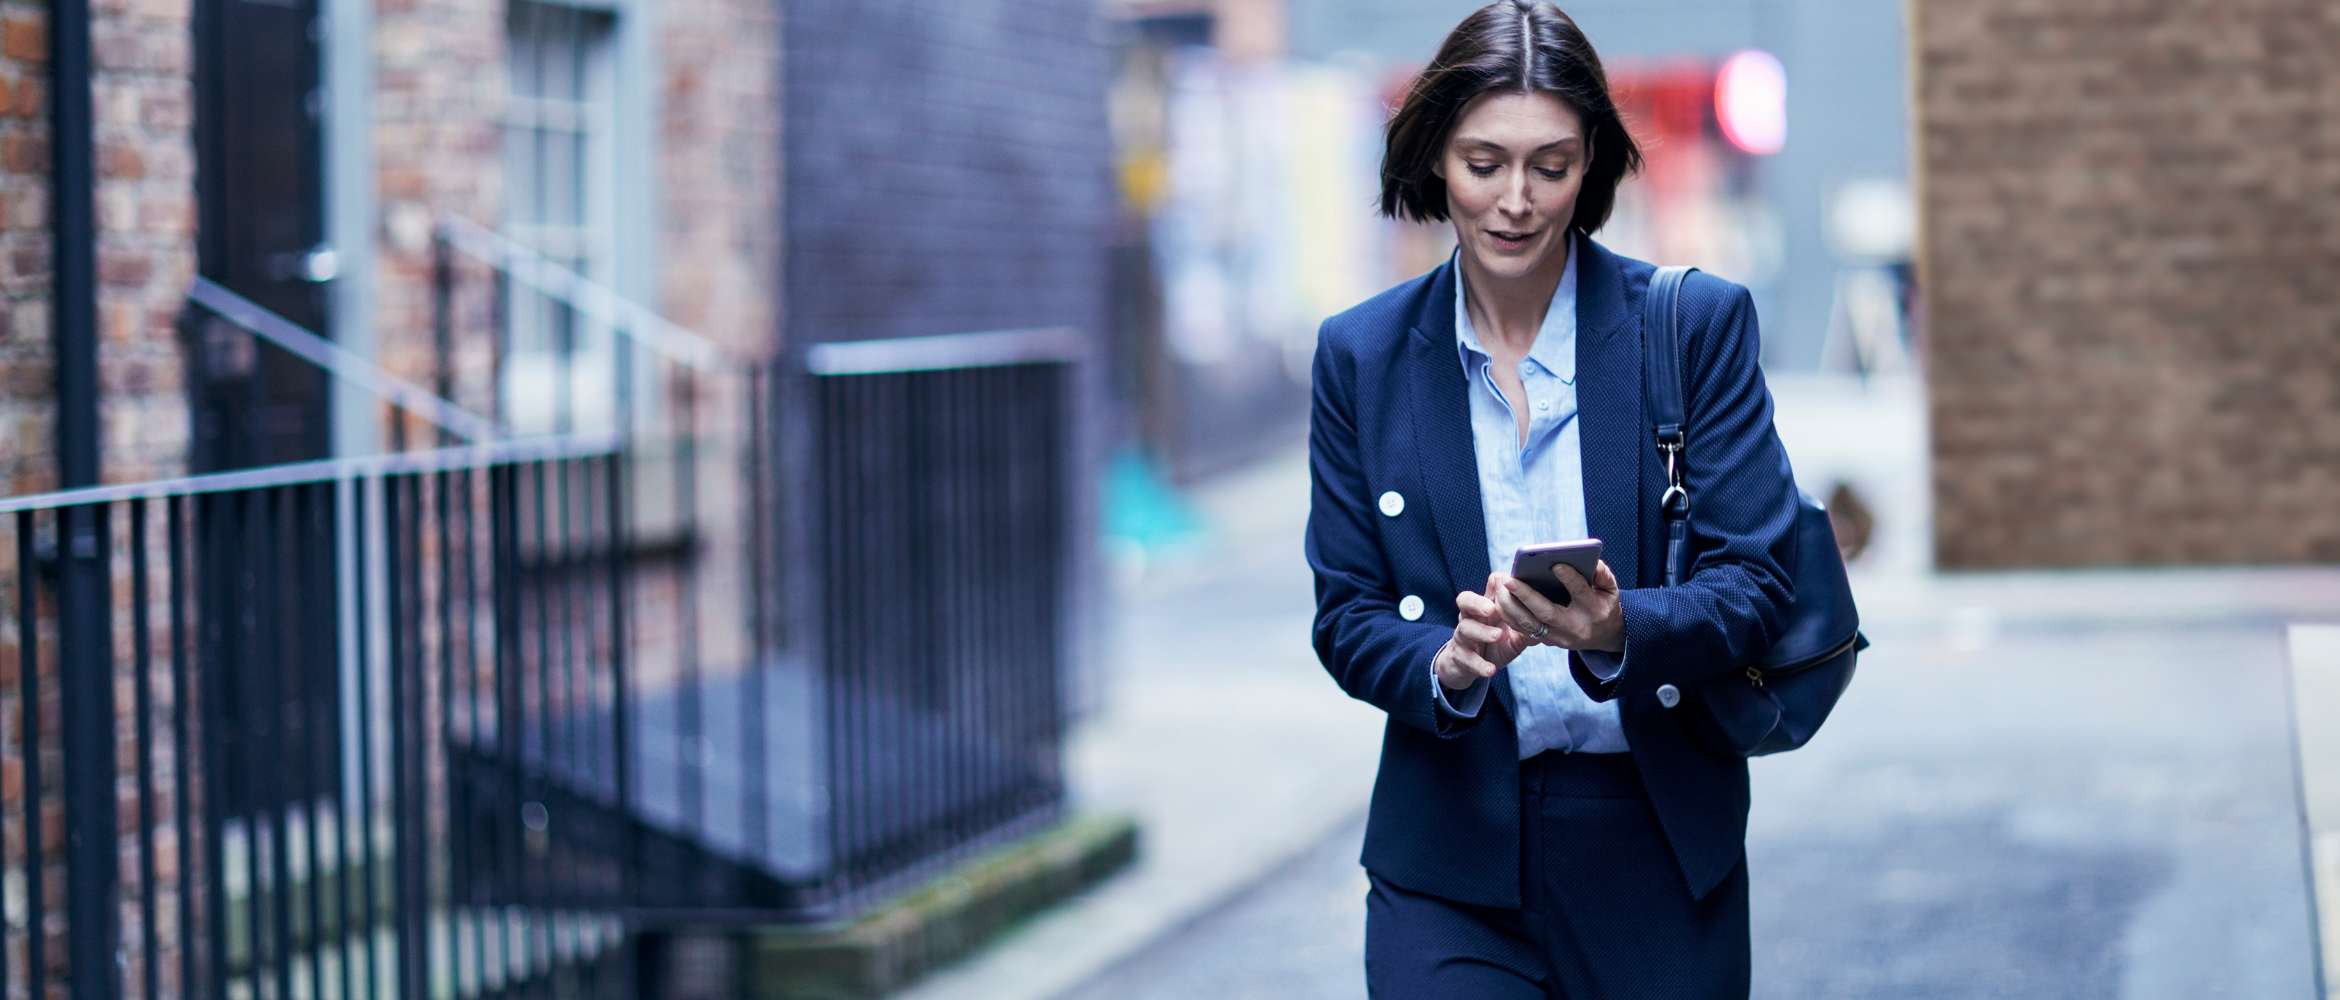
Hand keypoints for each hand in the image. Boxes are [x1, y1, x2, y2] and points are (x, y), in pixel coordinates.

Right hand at [1433, 586, 1530, 689]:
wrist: (1470, 666)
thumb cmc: (1495, 643)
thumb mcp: (1512, 631)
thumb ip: (1526, 622)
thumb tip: (1549, 613)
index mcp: (1484, 608)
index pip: (1487, 587)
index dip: (1493, 586)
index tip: (1508, 583)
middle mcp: (1470, 618)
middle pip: (1465, 601)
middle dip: (1477, 603)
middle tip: (1491, 608)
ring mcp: (1463, 637)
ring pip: (1466, 629)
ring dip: (1482, 632)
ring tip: (1497, 635)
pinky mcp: (1461, 658)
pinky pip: (1468, 660)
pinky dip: (1479, 665)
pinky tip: (1490, 669)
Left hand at [1489, 561, 1623, 653]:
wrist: (1603, 635)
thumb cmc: (1604, 603)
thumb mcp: (1611, 589)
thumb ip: (1602, 573)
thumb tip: (1589, 560)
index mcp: (1594, 611)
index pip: (1580, 593)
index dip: (1569, 578)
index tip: (1555, 564)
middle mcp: (1575, 627)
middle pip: (1547, 613)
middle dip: (1526, 596)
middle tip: (1509, 579)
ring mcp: (1559, 638)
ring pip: (1529, 625)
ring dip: (1510, 606)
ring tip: (1499, 585)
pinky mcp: (1547, 641)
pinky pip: (1523, 630)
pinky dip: (1509, 615)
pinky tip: (1499, 598)